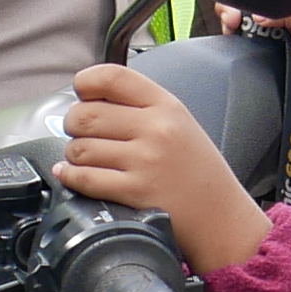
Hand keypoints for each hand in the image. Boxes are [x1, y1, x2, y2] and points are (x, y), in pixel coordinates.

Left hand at [56, 64, 274, 271]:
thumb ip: (140, 106)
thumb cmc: (197, 170)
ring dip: (74, 154)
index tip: (81, 92)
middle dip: (73, 123)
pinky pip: (85, 178)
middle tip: (80, 132)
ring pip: (80, 148)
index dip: (86, 82)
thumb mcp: (180, 123)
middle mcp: (156, 130)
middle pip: (86, 114)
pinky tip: (72, 174)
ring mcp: (145, 162)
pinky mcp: (135, 192)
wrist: (220, 215)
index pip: (113, 77)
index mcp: (166, 106)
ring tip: (85, 157)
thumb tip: (87, 99)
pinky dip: (70, 176)